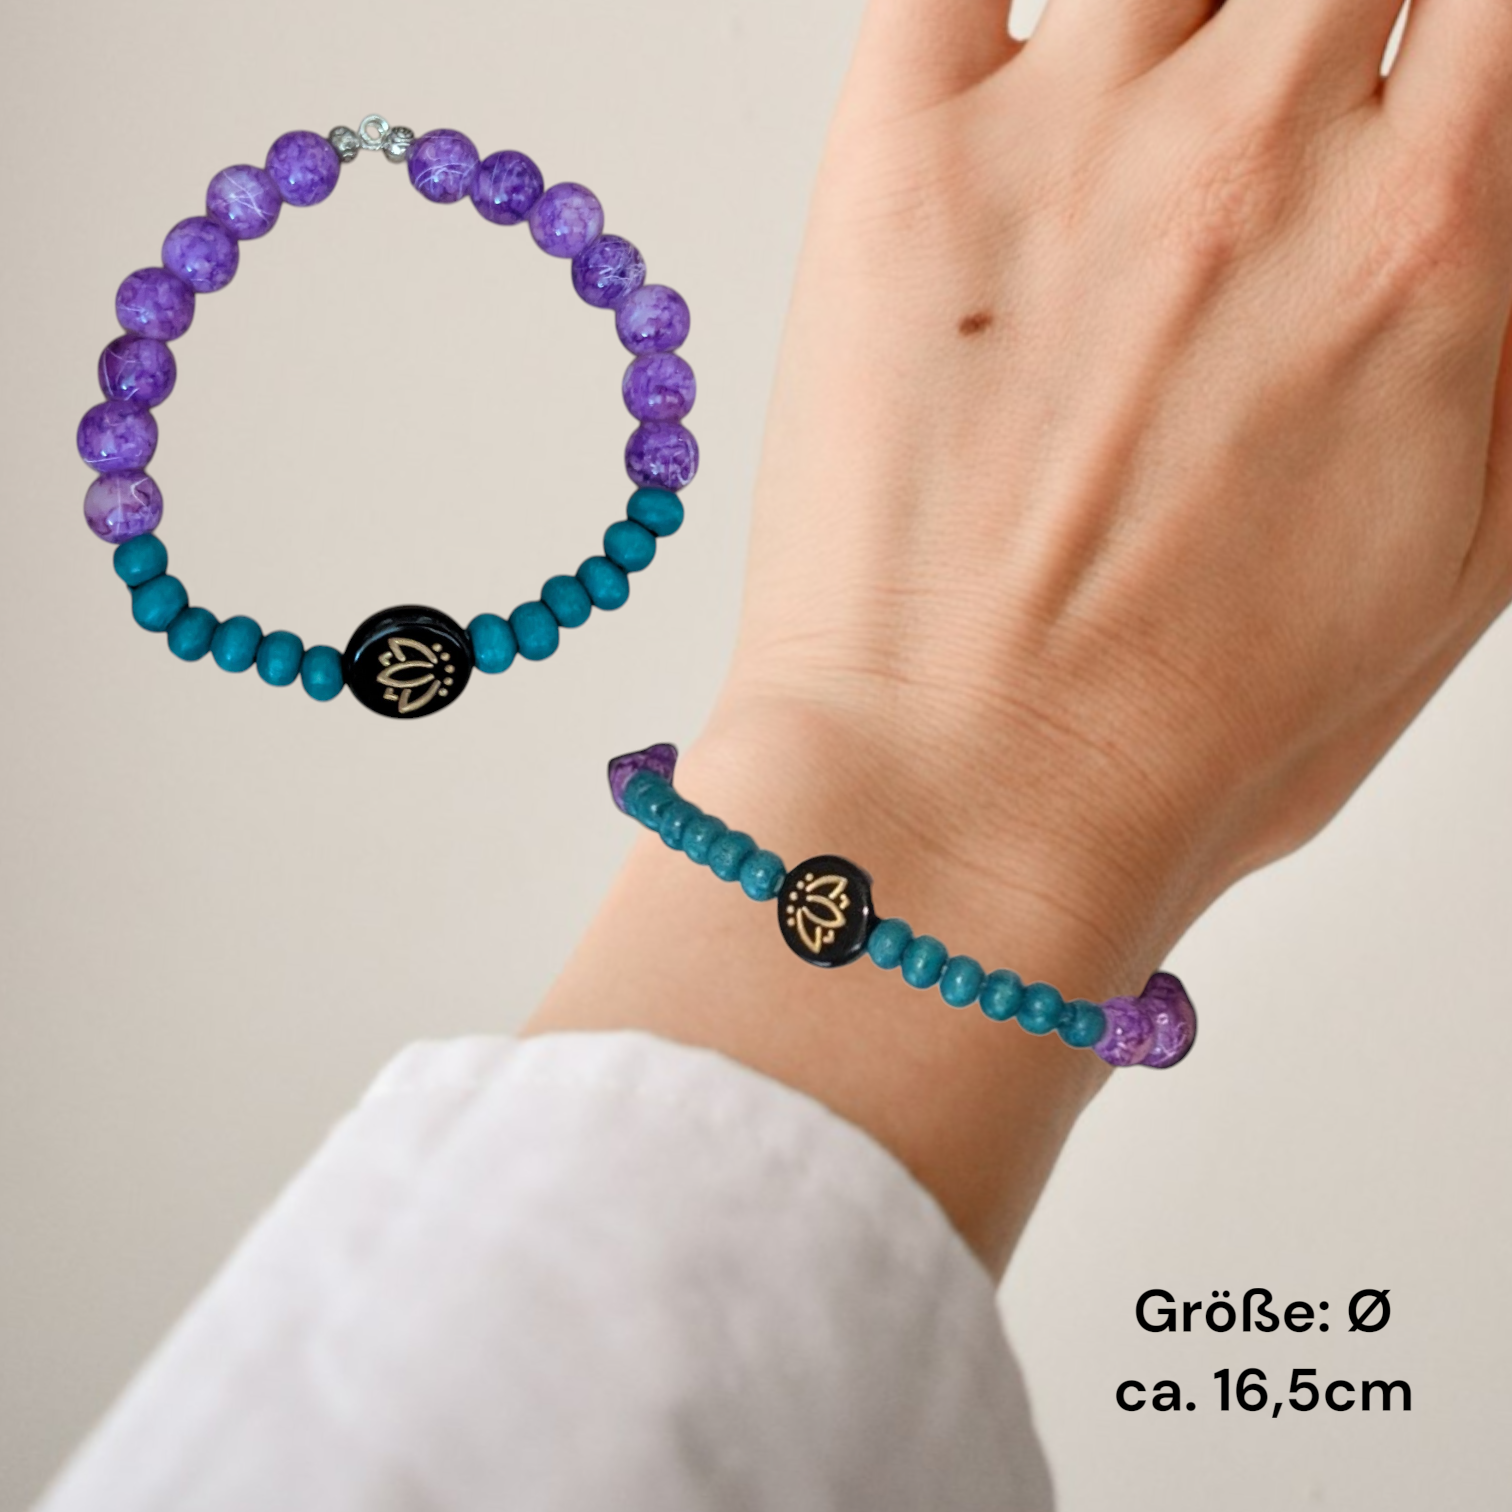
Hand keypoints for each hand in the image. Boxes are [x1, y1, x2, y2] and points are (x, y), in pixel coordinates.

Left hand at [705, 0, 1511, 964]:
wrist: (969, 802)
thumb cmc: (1199, 733)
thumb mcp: (1474, 559)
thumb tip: (1501, 189)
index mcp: (1435, 238)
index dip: (1454, 30)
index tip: (1414, 68)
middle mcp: (1261, 147)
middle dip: (1327, 18)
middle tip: (1277, 105)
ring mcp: (1064, 139)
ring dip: (1179, 10)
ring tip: (1158, 112)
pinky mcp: (896, 172)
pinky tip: (1015, 57)